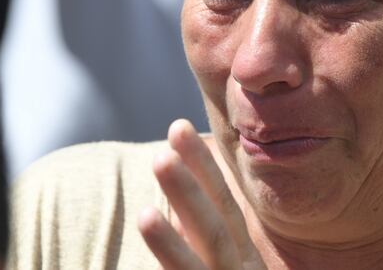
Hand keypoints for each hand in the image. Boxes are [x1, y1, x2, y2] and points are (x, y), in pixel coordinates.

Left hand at [139, 119, 266, 269]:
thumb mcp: (220, 269)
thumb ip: (199, 245)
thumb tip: (177, 215)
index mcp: (241, 256)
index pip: (223, 204)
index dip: (202, 166)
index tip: (179, 127)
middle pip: (215, 228)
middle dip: (190, 190)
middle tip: (168, 145)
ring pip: (201, 263)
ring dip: (173, 236)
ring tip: (149, 205)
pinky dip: (168, 263)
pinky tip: (140, 248)